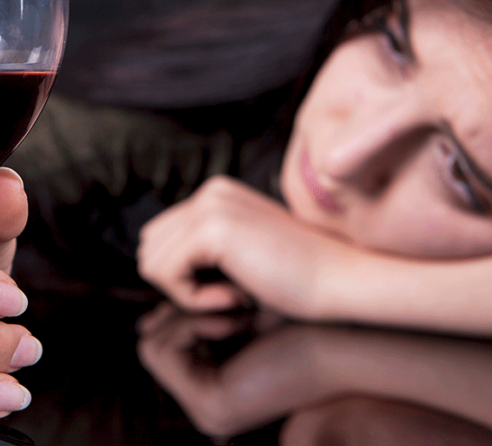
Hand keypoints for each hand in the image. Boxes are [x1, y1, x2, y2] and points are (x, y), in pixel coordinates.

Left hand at [138, 175, 327, 315]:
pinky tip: (232, 297)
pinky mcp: (212, 229)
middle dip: (180, 282)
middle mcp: (210, 192)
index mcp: (216, 193)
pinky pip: (165, 274)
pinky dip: (192, 298)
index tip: (226, 287)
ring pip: (152, 261)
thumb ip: (202, 250)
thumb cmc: (298, 278)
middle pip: (150, 247)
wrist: (340, 281)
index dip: (183, 274)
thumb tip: (152, 263)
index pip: (160, 237)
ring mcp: (210, 206)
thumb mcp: (240, 254)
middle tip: (226, 294)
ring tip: (231, 295)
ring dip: (187, 292)